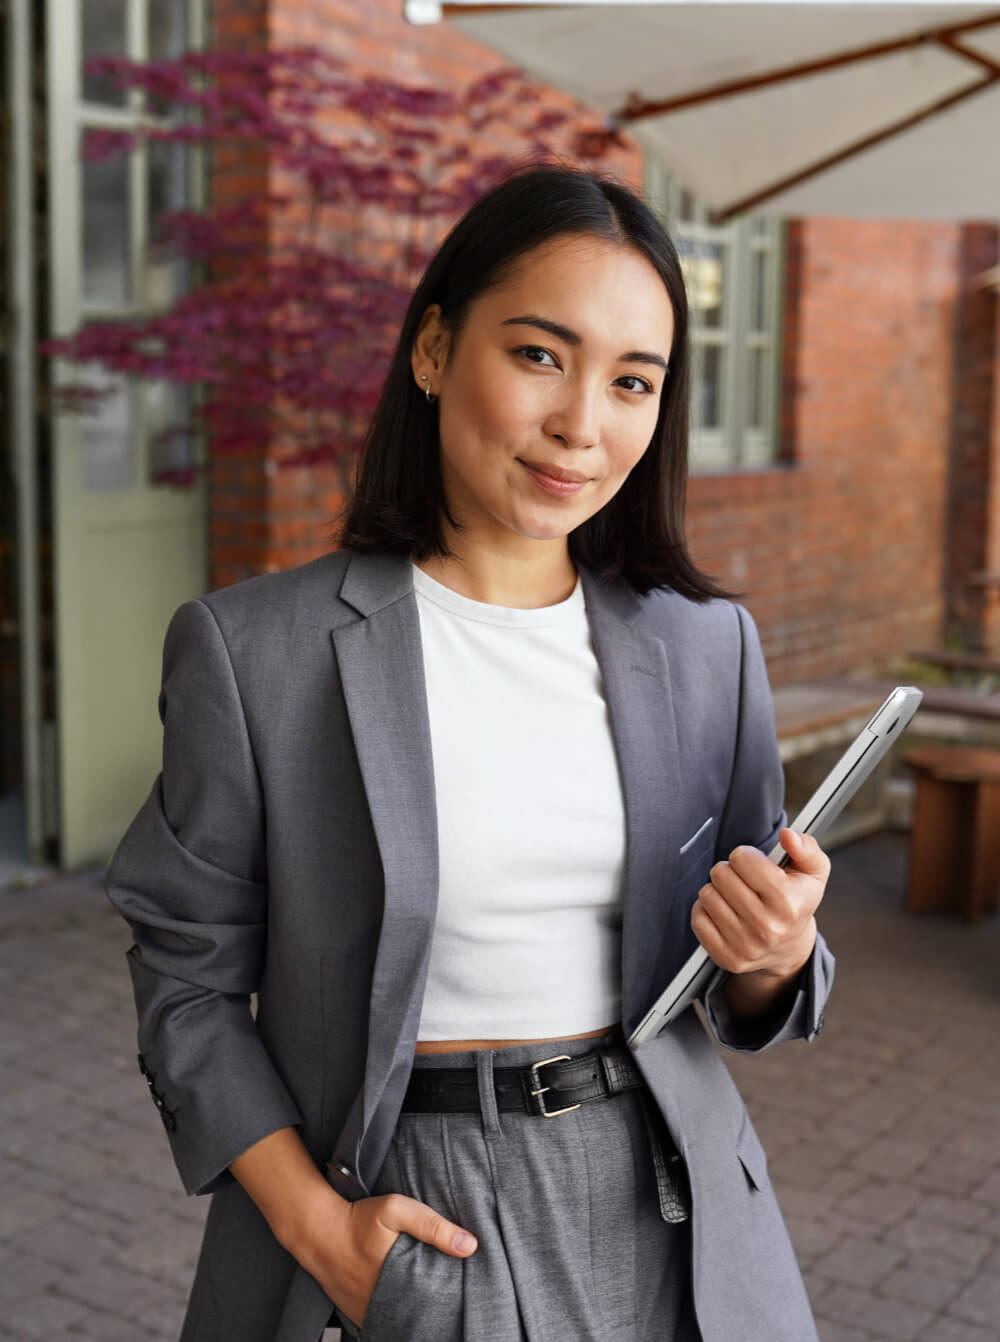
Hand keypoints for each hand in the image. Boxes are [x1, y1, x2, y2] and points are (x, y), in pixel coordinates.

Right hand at [292, 1188, 477, 1329]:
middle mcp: (384, 1303)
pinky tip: (404, 1303)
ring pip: (401, 1320)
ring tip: (427, 1301)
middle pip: (419, 1314)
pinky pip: (382, 1321)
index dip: (449, 1298)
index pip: (435, 1302)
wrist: (318, 1231)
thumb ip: (433, 1226)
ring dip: (413, 1312)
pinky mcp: (358, 1314)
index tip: (460, 1290)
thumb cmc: (358, 1219)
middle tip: (446, 1296)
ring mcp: (369, 1312)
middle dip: (433, 1308)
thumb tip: (470, 1246)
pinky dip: (395, 1315)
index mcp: (400, 1282)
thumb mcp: (397, 1210)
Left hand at [691, 828, 830, 984]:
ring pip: (707, 894)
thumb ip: (806, 847)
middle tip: (744, 881)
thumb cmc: (797, 902)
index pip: (742, 859)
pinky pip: (698, 918)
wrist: (788, 948)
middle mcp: (767, 927)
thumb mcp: (813, 872)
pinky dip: (707, 910)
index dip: (746, 856)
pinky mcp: (726, 957)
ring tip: (736, 897)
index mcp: (788, 903)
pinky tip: (725, 912)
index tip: (756, 864)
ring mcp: (745, 945)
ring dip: (718, 890)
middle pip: (721, 874)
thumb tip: (787, 835)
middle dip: (730, 871)